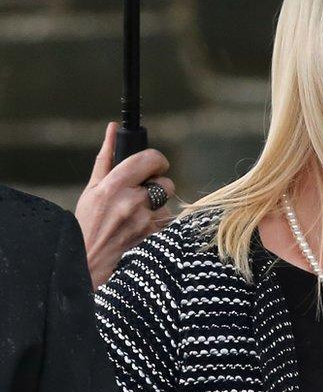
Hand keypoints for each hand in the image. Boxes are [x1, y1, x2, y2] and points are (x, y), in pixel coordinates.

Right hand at [75, 122, 174, 288]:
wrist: (87, 262)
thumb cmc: (86, 223)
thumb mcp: (91, 189)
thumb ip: (106, 157)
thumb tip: (113, 129)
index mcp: (114, 186)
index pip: (150, 159)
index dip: (156, 160)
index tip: (153, 165)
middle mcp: (133, 202)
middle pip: (165, 182)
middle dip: (157, 186)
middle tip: (141, 193)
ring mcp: (146, 221)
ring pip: (167, 203)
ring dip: (156, 206)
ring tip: (135, 216)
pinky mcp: (155, 236)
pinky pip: (167, 220)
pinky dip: (158, 221)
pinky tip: (140, 228)